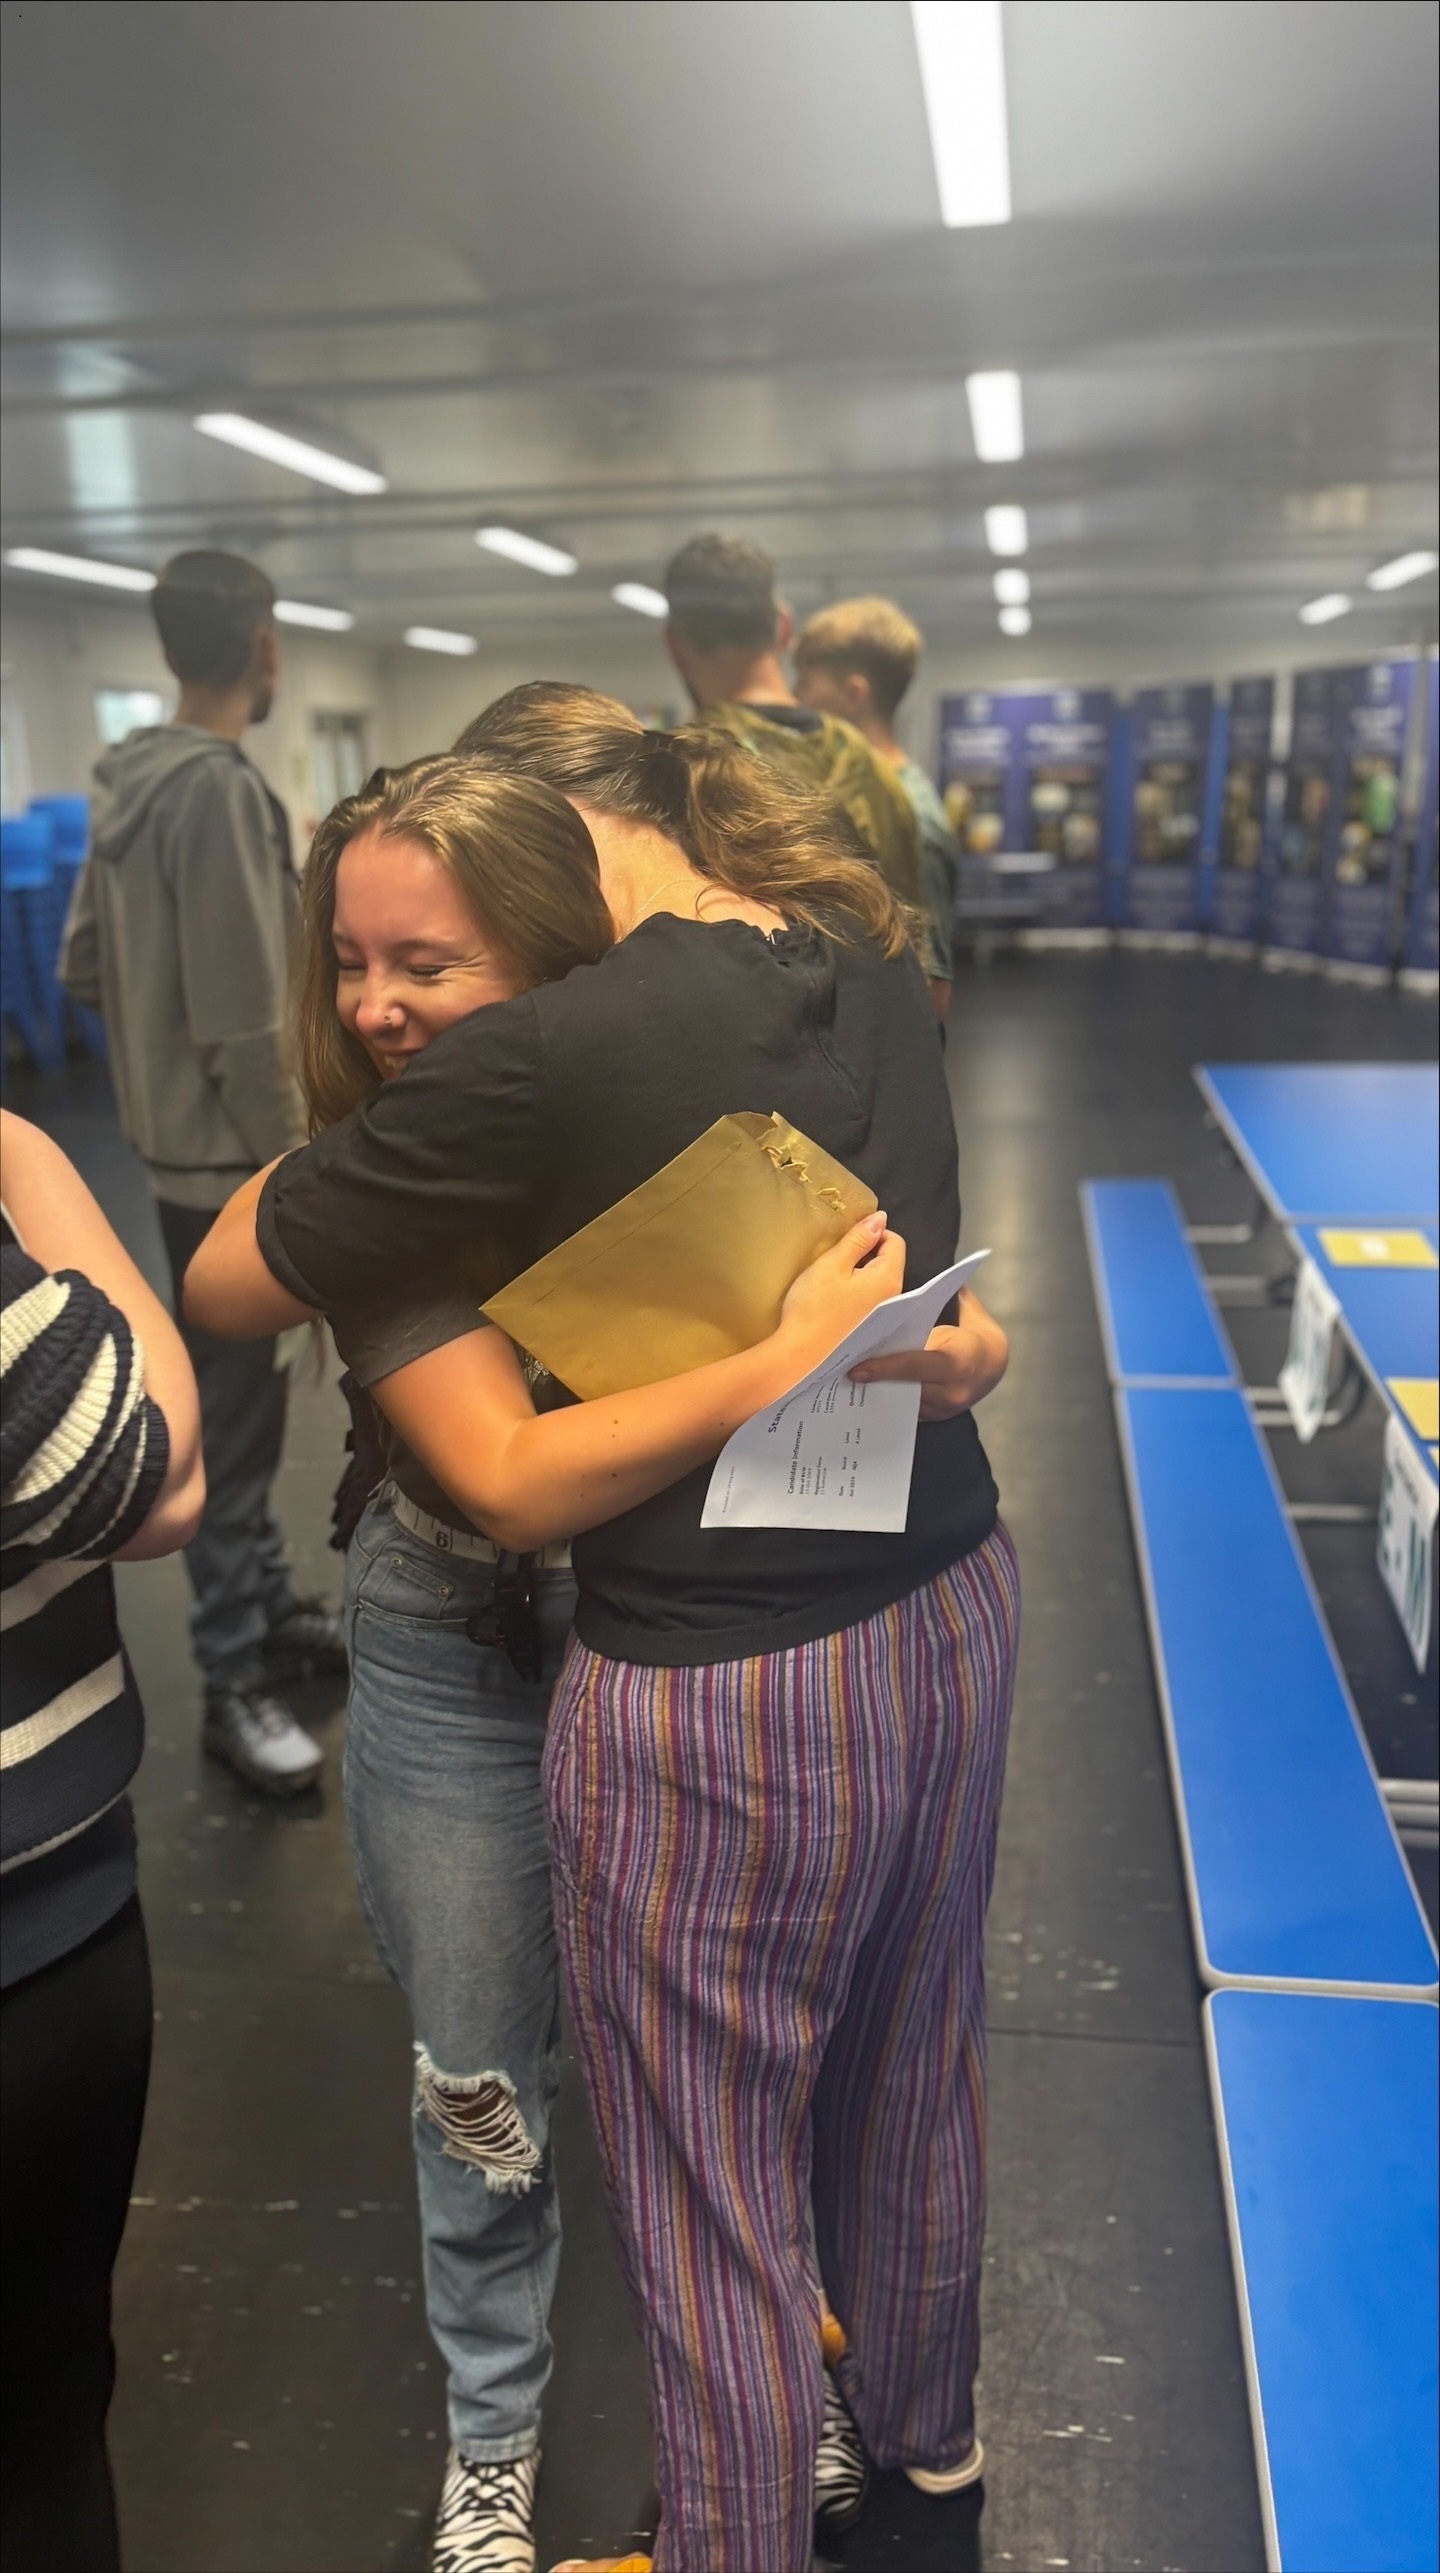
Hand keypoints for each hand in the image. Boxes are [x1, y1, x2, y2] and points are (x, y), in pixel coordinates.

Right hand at [778, 1212, 905, 1361]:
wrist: (800, 1358)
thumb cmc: (814, 1307)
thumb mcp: (832, 1264)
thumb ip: (858, 1239)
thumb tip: (880, 1218)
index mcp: (888, 1279)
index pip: (896, 1242)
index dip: (873, 1234)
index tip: (847, 1242)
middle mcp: (895, 1299)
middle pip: (890, 1263)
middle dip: (867, 1255)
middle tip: (836, 1261)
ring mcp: (886, 1319)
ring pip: (879, 1283)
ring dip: (861, 1275)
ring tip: (834, 1282)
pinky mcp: (873, 1332)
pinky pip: (873, 1303)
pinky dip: (859, 1295)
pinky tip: (837, 1303)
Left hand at [850, 1288, 1008, 1421]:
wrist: (994, 1366)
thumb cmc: (975, 1334)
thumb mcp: (964, 1315)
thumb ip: (941, 1300)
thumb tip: (913, 1273)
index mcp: (957, 1360)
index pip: (915, 1365)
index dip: (884, 1367)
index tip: (856, 1369)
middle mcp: (951, 1390)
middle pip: (903, 1388)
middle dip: (873, 1382)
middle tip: (841, 1376)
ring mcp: (944, 1409)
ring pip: (901, 1403)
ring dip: (876, 1393)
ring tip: (847, 1386)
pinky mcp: (935, 1418)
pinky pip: (904, 1411)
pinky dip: (886, 1400)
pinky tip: (865, 1392)